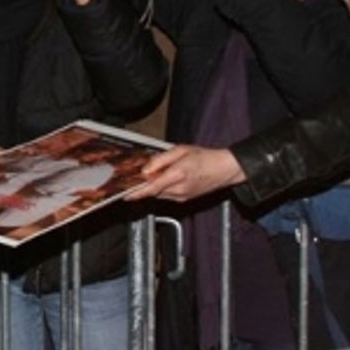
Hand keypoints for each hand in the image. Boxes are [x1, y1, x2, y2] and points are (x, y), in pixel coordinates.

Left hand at [127, 145, 243, 202]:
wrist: (224, 169)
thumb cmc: (205, 157)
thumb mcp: (181, 150)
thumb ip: (161, 159)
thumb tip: (146, 169)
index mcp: (178, 174)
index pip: (151, 188)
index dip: (136, 192)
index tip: (125, 195)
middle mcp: (179, 189)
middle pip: (153, 191)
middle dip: (145, 185)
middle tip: (138, 177)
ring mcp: (182, 196)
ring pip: (159, 194)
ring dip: (154, 187)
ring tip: (158, 174)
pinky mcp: (185, 199)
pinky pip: (167, 195)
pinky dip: (162, 188)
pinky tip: (167, 178)